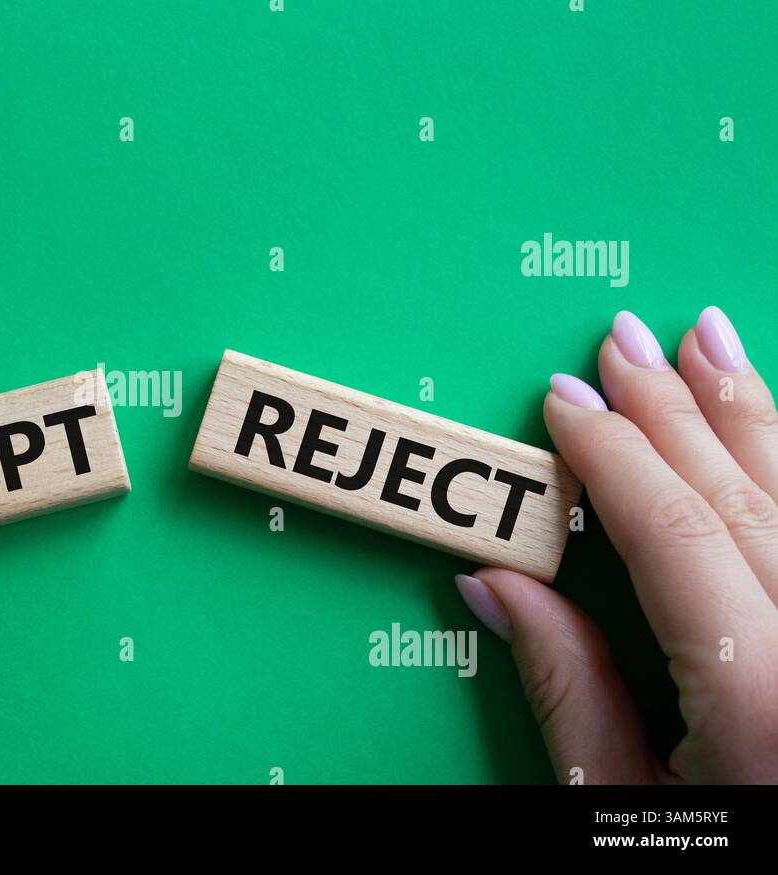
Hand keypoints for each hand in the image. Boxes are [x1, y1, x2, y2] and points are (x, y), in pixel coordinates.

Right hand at [457, 307, 777, 783]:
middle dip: (676, 406)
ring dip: (752, 408)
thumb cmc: (727, 864)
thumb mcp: (626, 805)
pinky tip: (777, 424)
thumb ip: (565, 687)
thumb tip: (499, 586)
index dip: (614, 455)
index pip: (676, 532)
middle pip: (746, 495)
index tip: (564, 402)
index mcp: (762, 696)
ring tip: (707, 338)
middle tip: (621, 338)